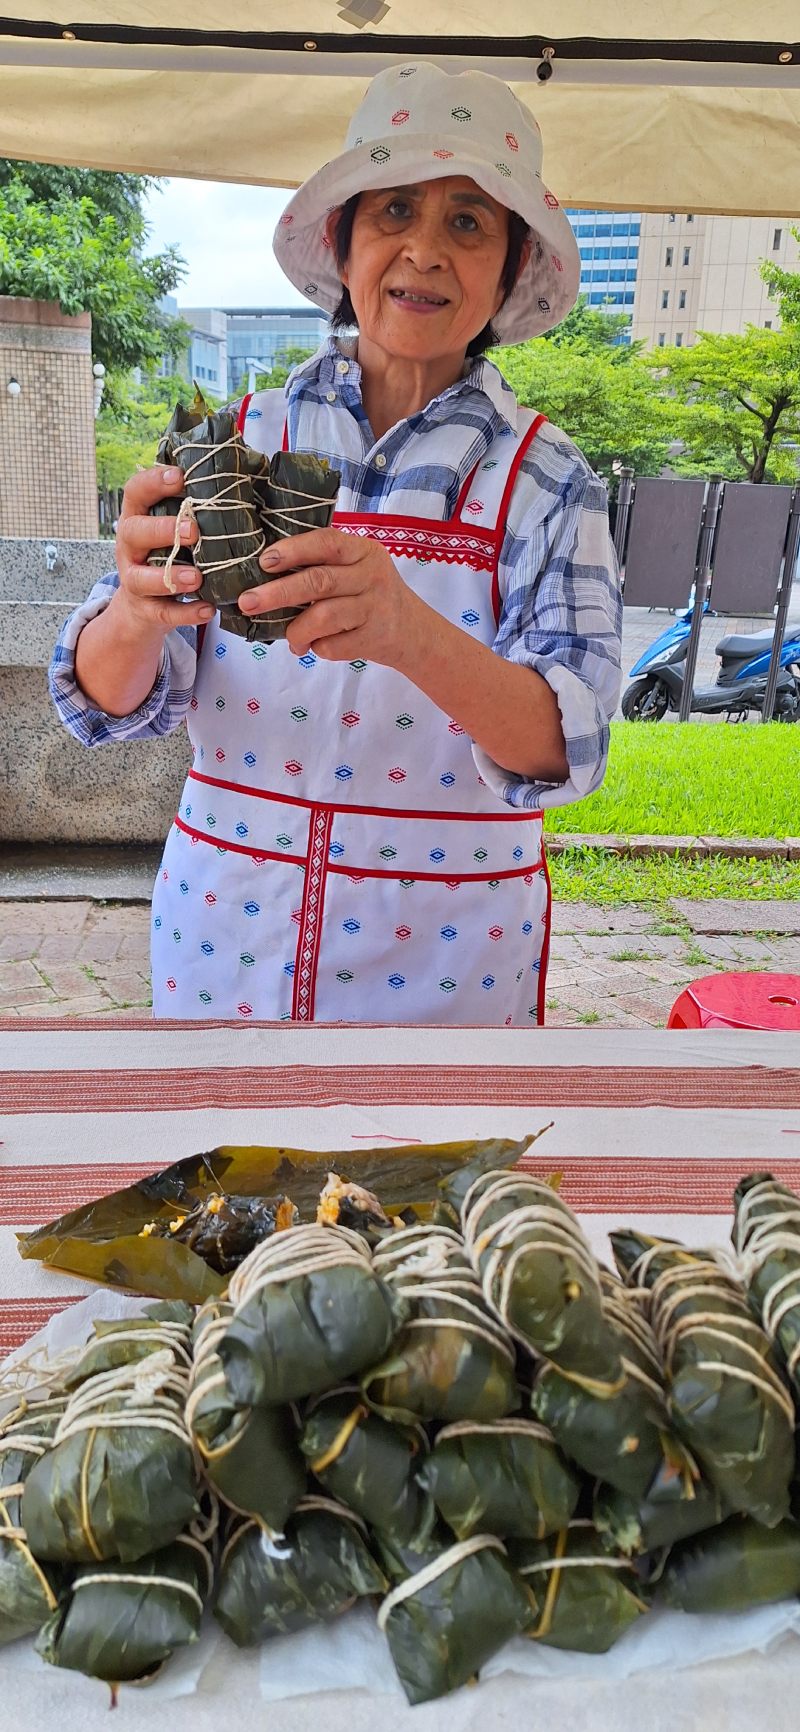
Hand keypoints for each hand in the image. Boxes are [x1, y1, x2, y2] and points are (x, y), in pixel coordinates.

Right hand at [111, 465, 211, 639]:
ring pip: (142, 577)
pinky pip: (163, 613)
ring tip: (196, 577)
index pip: (136, 491)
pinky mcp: (145, 610)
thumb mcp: (176, 528)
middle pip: (134, 531)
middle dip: (163, 530)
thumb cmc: (171, 554)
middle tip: (193, 530)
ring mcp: (133, 579)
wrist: (144, 607)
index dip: (154, 481)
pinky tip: (209, 610)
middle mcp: (129, 545)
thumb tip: (248, 471)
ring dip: (170, 576)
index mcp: (138, 516)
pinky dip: (186, 613)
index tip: (180, 476)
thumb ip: (196, 507)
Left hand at [238, 527, 425, 668]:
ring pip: (324, 617)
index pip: (325, 543)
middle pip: (318, 581)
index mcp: (363, 550)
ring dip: (297, 630)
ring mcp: (376, 607)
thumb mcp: (357, 569)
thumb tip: (264, 576)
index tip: (264, 561)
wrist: (414, 631)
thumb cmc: (370, 595)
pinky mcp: (376, 638)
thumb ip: (323, 565)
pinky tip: (317, 646)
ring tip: (291, 639)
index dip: (293, 551)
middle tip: (248, 602)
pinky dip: (318, 648)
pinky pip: (334, 645)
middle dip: (277, 593)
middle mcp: (372, 575)